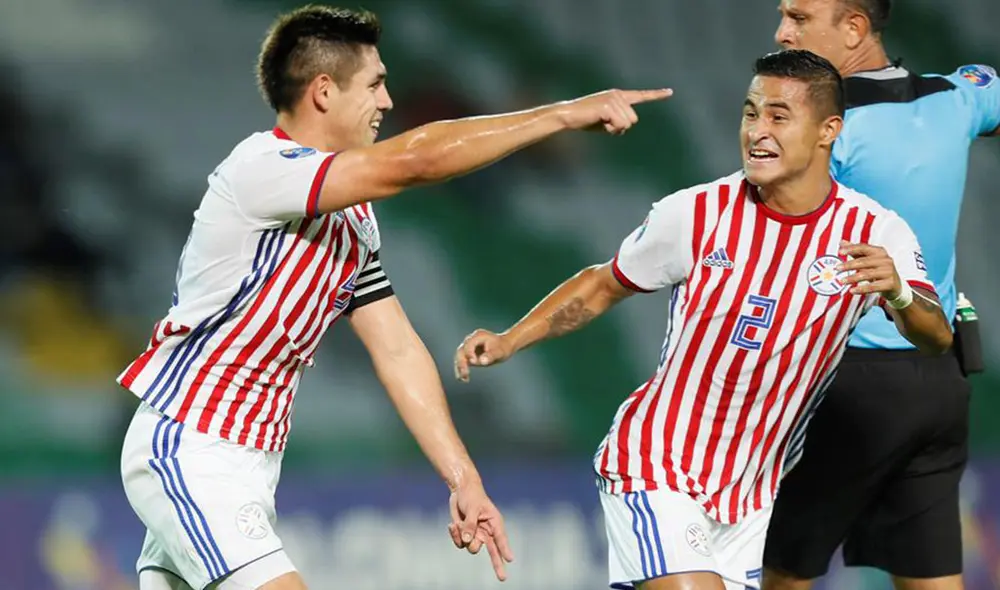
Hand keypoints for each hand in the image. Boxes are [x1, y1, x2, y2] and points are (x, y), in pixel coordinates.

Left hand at [447, 480, 514, 580]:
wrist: (460, 491)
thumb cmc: (471, 496)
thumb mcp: (472, 508)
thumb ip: (470, 525)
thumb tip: (467, 540)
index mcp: (494, 523)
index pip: (500, 538)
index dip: (505, 549)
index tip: (510, 559)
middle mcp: (487, 532)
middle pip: (492, 552)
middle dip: (497, 565)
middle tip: (503, 578)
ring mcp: (476, 534)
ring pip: (470, 547)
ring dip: (462, 538)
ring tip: (458, 524)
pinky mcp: (465, 535)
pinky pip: (459, 543)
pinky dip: (454, 535)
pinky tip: (452, 524)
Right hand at [454, 329, 513, 381]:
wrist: (504, 345)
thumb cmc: (503, 347)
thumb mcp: (500, 351)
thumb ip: (491, 355)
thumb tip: (482, 361)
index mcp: (478, 336)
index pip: (469, 345)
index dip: (469, 353)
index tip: (474, 361)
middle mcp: (470, 340)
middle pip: (461, 351)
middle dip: (461, 362)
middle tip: (465, 373)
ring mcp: (468, 347)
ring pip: (459, 357)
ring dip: (460, 368)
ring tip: (464, 378)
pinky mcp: (468, 355)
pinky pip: (462, 362)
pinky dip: (461, 370)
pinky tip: (465, 379)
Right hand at [557, 88, 673, 134]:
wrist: (568, 116)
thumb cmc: (585, 120)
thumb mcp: (606, 123)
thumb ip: (618, 123)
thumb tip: (624, 127)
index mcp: (619, 96)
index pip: (640, 96)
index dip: (656, 95)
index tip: (670, 92)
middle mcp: (618, 95)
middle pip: (633, 120)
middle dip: (620, 127)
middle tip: (603, 123)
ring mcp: (613, 99)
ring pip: (627, 124)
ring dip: (614, 128)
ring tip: (599, 122)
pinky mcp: (608, 106)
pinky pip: (619, 125)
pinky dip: (610, 129)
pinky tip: (599, 122)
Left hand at [837, 241, 902, 297]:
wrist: (896, 285)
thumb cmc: (879, 270)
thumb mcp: (869, 259)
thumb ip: (856, 251)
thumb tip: (842, 242)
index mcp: (879, 252)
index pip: (864, 248)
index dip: (852, 249)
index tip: (840, 252)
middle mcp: (885, 260)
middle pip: (863, 261)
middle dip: (849, 265)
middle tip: (837, 268)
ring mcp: (888, 272)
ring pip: (867, 274)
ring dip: (853, 278)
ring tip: (842, 281)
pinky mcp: (889, 283)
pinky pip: (873, 286)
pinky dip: (861, 289)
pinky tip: (852, 290)